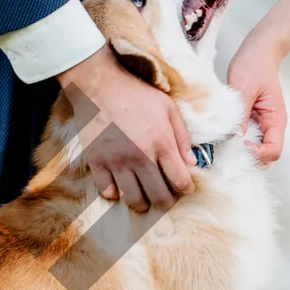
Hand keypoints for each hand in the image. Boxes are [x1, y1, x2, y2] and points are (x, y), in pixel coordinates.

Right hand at [56, 45, 194, 211]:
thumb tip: (192, 162)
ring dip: (142, 203)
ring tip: (144, 199)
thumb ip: (182, 136)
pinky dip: (115, 194)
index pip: (180, 179)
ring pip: (133, 199)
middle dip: (166, 202)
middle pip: (158, 196)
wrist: (100, 86)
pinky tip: (120, 187)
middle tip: (166, 199)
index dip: (186, 189)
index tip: (185, 188)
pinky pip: (107, 190)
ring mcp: (117, 161)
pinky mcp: (97, 161)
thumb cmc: (136, 95)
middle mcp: (140, 156)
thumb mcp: (168, 108)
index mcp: (161, 142)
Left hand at [227, 35, 287, 163]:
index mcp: (275, 120)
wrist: (257, 52)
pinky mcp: (250, 121)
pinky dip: (234, 141)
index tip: (238, 146)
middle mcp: (270, 126)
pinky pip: (244, 139)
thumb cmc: (255, 66)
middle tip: (226, 150)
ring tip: (222, 144)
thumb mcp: (244, 90)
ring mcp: (260, 125)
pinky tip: (222, 135)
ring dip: (240, 150)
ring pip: (254, 150)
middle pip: (265, 156)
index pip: (273, 151)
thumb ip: (240, 116)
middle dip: (248, 157)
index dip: (256, 155)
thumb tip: (232, 139)